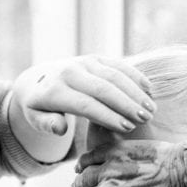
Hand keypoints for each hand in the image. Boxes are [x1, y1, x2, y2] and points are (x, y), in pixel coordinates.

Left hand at [10, 55, 155, 135]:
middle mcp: (70, 72)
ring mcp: (84, 62)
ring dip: (135, 92)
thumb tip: (61, 128)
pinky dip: (134, 76)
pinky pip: (118, 64)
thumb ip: (47, 125)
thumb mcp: (35, 118)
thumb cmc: (40, 107)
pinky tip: (149, 90)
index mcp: (55, 90)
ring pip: (114, 75)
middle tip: (145, 120)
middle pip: (103, 88)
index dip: (108, 116)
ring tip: (151, 110)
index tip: (127, 128)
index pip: (85, 104)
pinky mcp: (95, 58)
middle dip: (127, 104)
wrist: (37, 80)